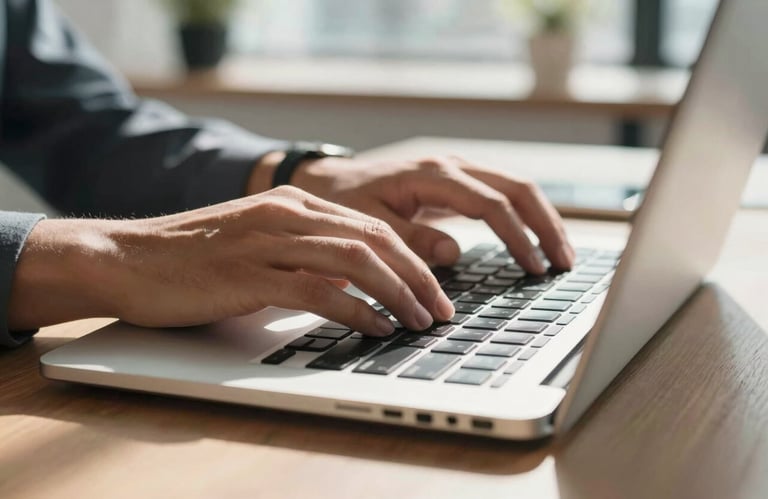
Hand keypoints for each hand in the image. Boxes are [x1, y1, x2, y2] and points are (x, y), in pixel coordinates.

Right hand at [8, 186, 453, 334]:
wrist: (129, 258)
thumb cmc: (194, 259)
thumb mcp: (261, 246)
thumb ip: (306, 256)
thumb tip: (353, 284)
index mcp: (295, 205)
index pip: (373, 226)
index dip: (412, 258)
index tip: (435, 289)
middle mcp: (288, 214)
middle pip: (376, 239)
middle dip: (418, 277)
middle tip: (442, 310)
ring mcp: (270, 241)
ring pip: (357, 260)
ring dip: (398, 293)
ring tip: (420, 321)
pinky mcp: (251, 273)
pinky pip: (320, 290)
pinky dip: (357, 310)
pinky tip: (376, 327)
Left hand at [290, 155, 574, 272]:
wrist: (325, 180)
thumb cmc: (342, 203)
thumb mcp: (369, 225)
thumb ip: (410, 239)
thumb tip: (454, 253)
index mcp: (432, 175)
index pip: (491, 204)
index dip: (517, 237)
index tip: (534, 268)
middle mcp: (451, 166)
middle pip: (517, 187)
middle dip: (545, 224)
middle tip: (564, 262)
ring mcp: (456, 171)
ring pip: (514, 186)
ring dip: (540, 219)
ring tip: (560, 254)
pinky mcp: (455, 182)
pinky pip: (499, 194)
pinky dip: (522, 216)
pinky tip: (532, 240)